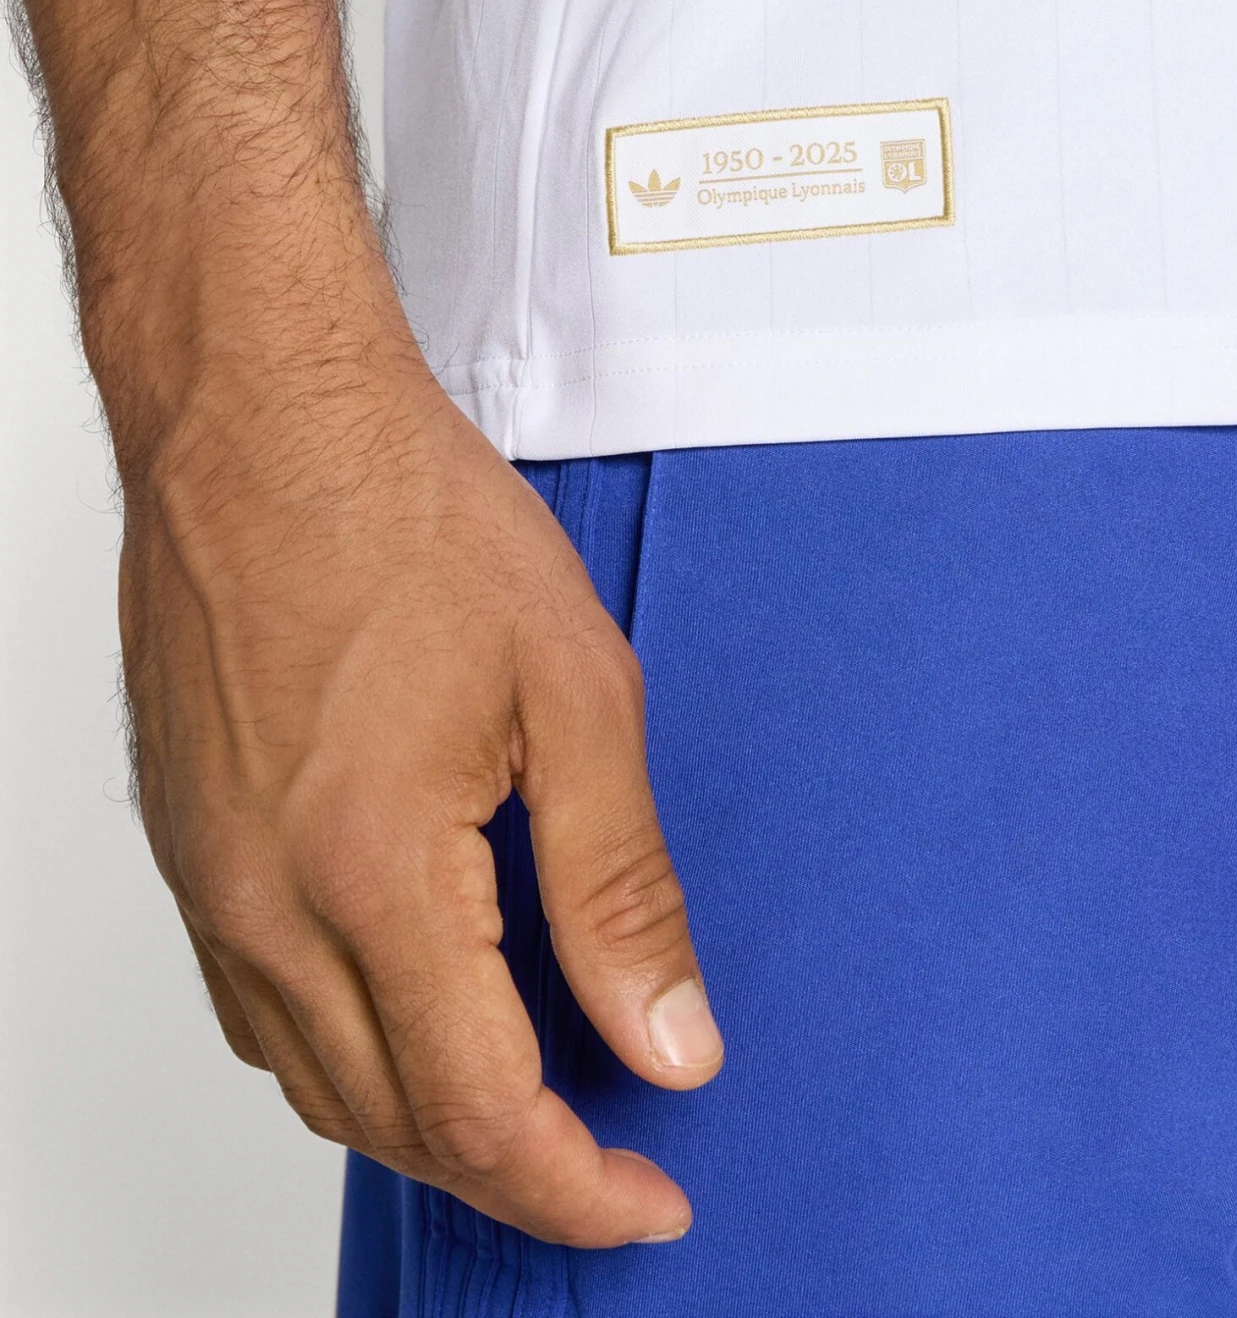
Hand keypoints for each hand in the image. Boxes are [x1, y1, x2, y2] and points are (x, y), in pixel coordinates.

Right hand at [119, 330, 721, 1247]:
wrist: (261, 421)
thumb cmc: (404, 517)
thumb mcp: (574, 692)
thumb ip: (620, 887)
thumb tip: (666, 1036)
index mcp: (372, 873)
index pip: (481, 1112)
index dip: (578, 1185)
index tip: (648, 1197)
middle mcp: (267, 904)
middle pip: (393, 1124)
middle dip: (514, 1171)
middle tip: (613, 1158)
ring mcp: (212, 883)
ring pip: (315, 1085)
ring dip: (428, 1122)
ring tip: (530, 1100)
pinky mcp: (190, 850)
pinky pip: (259, 1014)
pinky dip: (347, 1053)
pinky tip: (414, 1011)